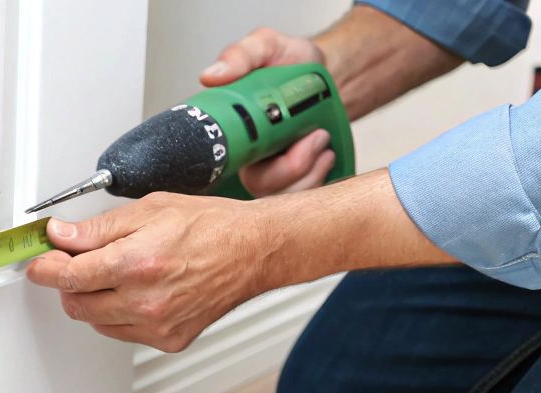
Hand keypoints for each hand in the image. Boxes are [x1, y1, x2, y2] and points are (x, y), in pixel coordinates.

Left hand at [25, 193, 270, 352]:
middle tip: (77, 263)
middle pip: (77, 304)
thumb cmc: (209, 226)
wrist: (253, 252)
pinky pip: (123, 332)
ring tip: (118, 273)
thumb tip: (60, 235)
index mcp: (136, 264)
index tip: (39, 263)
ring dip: (93, 299)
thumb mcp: (148, 210)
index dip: (47, 269)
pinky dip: (118, 314)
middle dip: (69, 284)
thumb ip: (98, 229)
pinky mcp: (167, 340)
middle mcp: (145, 301)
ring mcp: (157, 325)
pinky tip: (138, 292)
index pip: (70, 277)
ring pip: (97, 321)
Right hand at [199, 28, 335, 195]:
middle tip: (313, 136)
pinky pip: (303, 197)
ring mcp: (273, 174)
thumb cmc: (293, 63)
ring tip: (321, 139)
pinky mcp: (297, 182)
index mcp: (233, 130)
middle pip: (257, 186)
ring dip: (309, 172)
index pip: (221, 161)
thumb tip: (211, 75)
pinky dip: (320, 177)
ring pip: (282, 196)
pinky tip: (326, 154)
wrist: (329, 76)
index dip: (240, 160)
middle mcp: (248, 158)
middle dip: (289, 168)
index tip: (266, 140)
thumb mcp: (268, 46)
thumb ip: (241, 55)